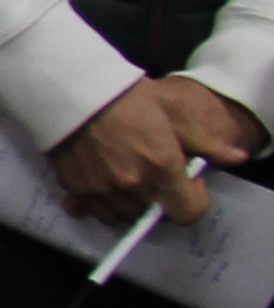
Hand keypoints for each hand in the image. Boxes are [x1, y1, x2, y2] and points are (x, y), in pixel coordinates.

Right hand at [51, 75, 263, 224]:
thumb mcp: (173, 110)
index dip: (192, 198)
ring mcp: (102, 190)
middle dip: (161, 199)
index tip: (185, 178)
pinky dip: (103, 204)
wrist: (72, 89)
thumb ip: (205, 141)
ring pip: (126, 217)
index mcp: (162, 166)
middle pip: (157, 216)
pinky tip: (103, 183)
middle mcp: (133, 184)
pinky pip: (96, 212)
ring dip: (132, 204)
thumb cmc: (128, 97)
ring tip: (129, 178)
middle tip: (155, 173)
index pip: (188, 212)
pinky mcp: (76, 189)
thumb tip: (236, 158)